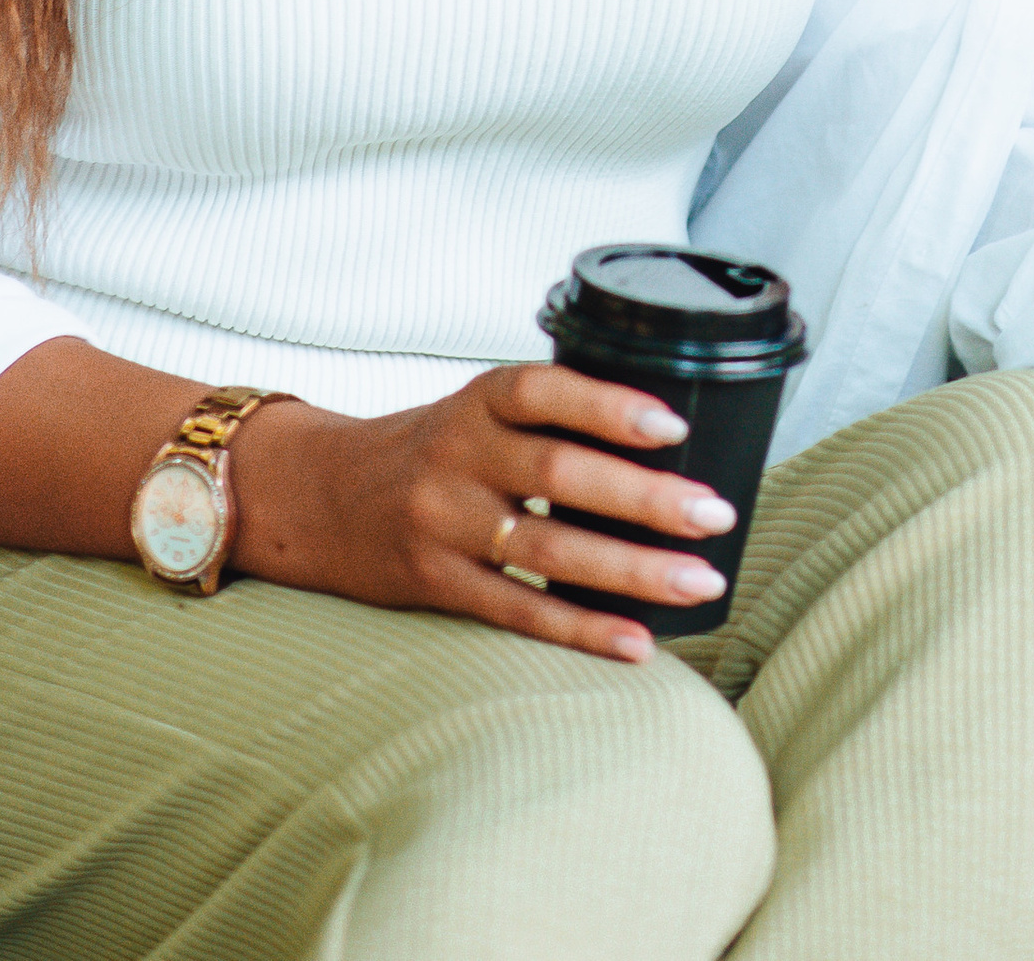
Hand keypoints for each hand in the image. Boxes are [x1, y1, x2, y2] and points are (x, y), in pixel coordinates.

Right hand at [234, 367, 738, 662]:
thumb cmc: (429, 450)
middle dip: (646, 498)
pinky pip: (519, 611)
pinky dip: (583, 628)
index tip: (673, 424)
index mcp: (475, 403)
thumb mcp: (475, 412)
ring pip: (548, 550)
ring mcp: (444, 525)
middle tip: (715, 513)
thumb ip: (547, 420)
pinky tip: (638, 642)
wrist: (319, 498)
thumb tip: (667, 441)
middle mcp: (458, 458)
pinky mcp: (437, 585)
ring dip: (633, 570)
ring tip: (700, 581)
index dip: (608, 405)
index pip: (543, 391)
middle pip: (559, 474)